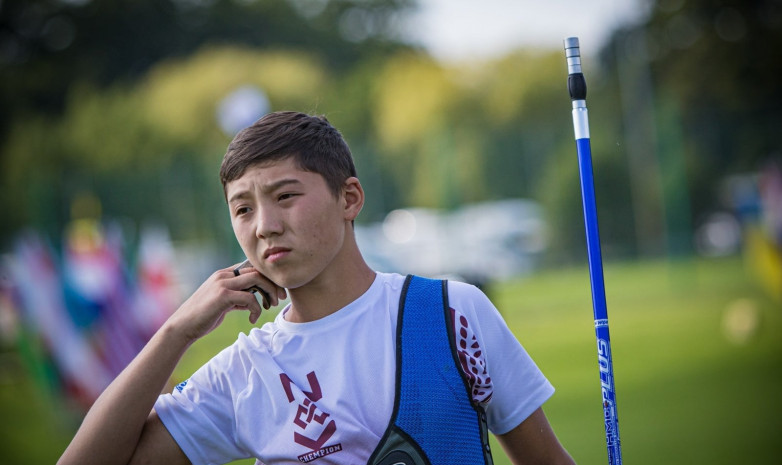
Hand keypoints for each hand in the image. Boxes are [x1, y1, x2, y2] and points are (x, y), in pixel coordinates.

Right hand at [165, 262, 286, 343]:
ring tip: (269, 307)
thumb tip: (253, 299)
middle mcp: (223, 274)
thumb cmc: (203, 317)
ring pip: (257, 279)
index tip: (277, 292)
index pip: (252, 267)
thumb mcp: (223, 304)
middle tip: (280, 299)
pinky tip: (252, 320)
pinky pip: (250, 297)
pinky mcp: (222, 295)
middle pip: (258, 270)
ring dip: (269, 293)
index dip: (268, 278)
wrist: (183, 327)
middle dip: (273, 284)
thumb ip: (237, 298)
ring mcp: (222, 283)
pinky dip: (256, 309)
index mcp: (224, 274)